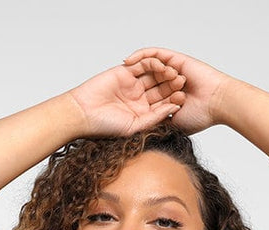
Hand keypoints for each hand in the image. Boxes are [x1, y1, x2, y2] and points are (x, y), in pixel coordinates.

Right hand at [67, 59, 187, 137]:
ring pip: (153, 76)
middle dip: (171, 85)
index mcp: (143, 113)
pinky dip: (152, 63)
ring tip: (173, 73)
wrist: (84, 114)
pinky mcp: (125, 72)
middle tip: (183, 82)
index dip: (173, 101)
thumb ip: (154, 118)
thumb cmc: (106, 126)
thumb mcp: (135, 126)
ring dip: (164, 73)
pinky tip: (161, 65)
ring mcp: (133, 84)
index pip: (162, 105)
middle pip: (160, 89)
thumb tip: (174, 109)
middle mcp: (139, 98)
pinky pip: (142, 64)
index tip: (183, 99)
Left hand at [122, 47, 234, 134]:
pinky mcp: (175, 60)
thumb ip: (158, 124)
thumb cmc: (200, 116)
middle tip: (111, 85)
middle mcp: (169, 83)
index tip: (116, 104)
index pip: (147, 97)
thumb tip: (143, 132)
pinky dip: (141, 56)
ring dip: (132, 67)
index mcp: (168, 98)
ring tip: (116, 70)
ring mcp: (172, 70)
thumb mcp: (173, 124)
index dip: (132, 99)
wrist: (217, 102)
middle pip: (145, 80)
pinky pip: (154, 55)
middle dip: (128, 82)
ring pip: (148, 67)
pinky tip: (128, 61)